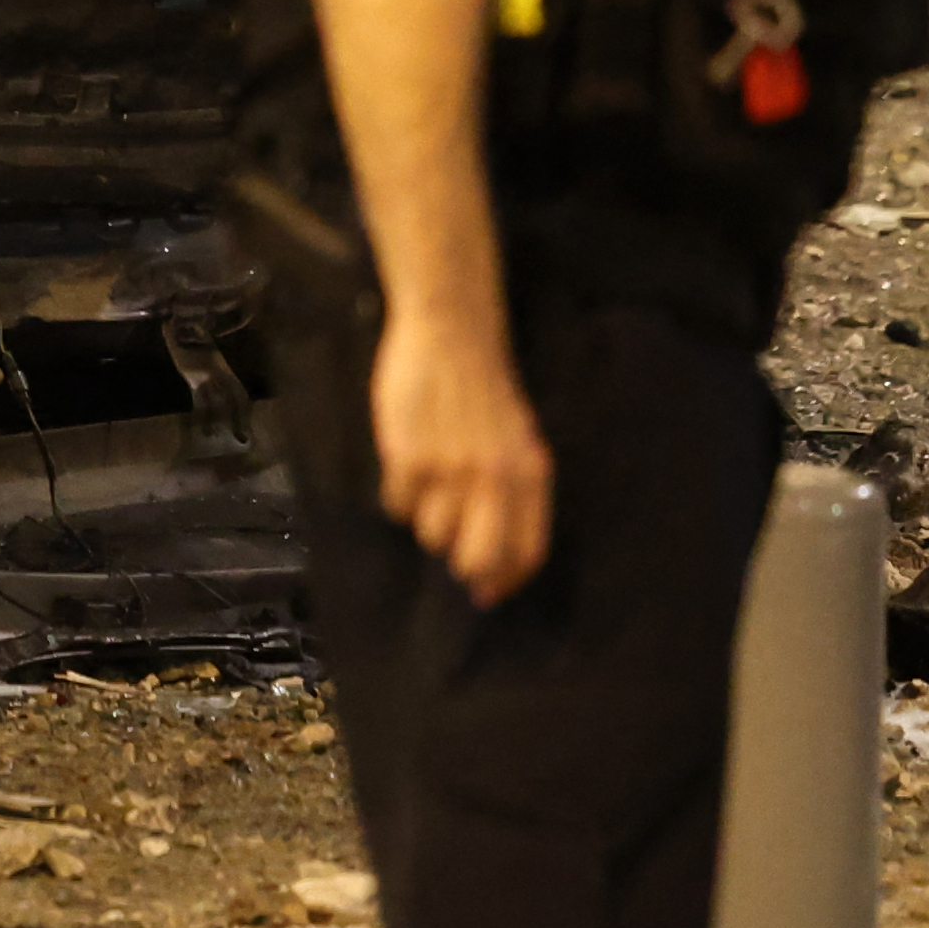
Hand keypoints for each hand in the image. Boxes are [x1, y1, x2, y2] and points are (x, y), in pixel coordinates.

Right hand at [368, 301, 554, 605]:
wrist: (451, 333)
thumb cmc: (484, 391)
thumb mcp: (519, 440)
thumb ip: (514, 492)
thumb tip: (493, 557)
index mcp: (530, 475)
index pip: (526, 552)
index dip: (505, 581)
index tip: (486, 594)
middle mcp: (494, 479)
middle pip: (477, 558)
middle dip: (462, 565)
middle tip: (450, 553)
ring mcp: (449, 469)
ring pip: (432, 534)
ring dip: (426, 522)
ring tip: (427, 489)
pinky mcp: (407, 457)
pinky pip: (397, 506)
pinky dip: (398, 497)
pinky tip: (405, 468)